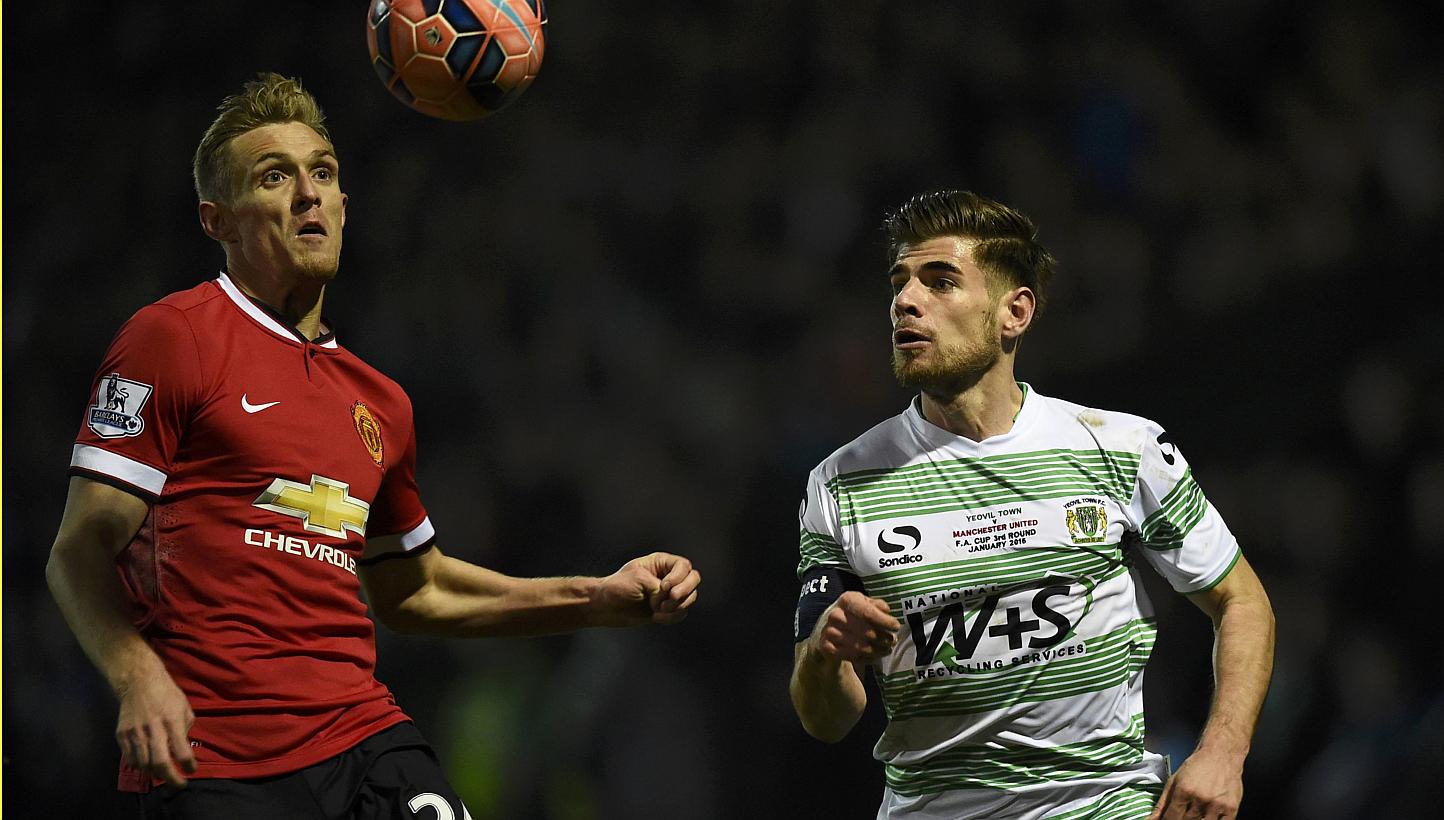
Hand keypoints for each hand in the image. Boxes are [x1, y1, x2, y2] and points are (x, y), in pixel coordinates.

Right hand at [115, 660, 196, 787]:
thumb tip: (183, 750)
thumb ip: (184, 730)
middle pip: (160, 763)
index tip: (192, 770)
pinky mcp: (121, 735)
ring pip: (144, 764)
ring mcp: (134, 733)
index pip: (181, 750)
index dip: (188, 765)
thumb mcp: (184, 708)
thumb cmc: (167, 694)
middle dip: (171, 778)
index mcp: (172, 721)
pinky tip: (148, 766)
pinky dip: (140, 766)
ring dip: (155, 774)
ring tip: (164, 775)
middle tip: (179, 784)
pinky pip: (130, 758)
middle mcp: (152, 729)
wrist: (138, 682)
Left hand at [592, 552, 700, 625]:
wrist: (605, 607)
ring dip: (677, 606)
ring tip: (658, 610)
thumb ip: (659, 587)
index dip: (679, 578)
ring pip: (690, 598)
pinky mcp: (667, 610)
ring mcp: (669, 594)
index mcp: (661, 563)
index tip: (663, 587)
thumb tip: (671, 600)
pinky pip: (681, 613)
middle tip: (670, 599)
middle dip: (685, 591)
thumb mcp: (639, 580)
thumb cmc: (618, 587)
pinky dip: (672, 617)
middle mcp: (669, 576)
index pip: (684, 566)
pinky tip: (656, 617)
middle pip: (694, 579)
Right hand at [808, 591, 899, 665]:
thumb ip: (878, 605)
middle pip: (866, 632)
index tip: (896, 627)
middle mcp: (835, 614)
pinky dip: (866, 658)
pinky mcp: (827, 647)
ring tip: (886, 649)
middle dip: (884, 639)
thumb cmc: (853, 614)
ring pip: (860, 647)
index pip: (868, 613)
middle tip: (893, 641)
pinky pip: (852, 657)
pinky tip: (874, 655)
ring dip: (878, 651)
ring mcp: (829, 632)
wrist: (827, 628)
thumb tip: (886, 611)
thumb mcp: (865, 603)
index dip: (885, 622)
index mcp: (846, 600)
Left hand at [1148, 749, 1243, 819]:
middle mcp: (1201, 798)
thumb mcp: (1174, 781)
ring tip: (1193, 813)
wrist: (1221, 755)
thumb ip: (1162, 803)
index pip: (1172, 817)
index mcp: (1184, 790)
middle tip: (1181, 814)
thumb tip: (1151, 819)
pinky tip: (1207, 817)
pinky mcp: (1231, 809)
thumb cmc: (1197, 766)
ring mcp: (1217, 805)